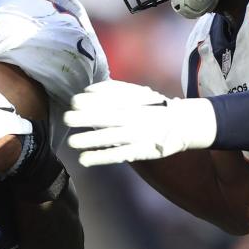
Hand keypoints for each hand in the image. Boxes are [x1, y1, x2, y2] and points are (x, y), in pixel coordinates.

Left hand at [64, 79, 216, 165]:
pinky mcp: (139, 151)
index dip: (90, 100)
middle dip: (86, 118)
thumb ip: (113, 89)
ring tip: (72, 141)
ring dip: (89, 140)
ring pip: (110, 138)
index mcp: (132, 101)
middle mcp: (133, 117)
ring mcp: (136, 135)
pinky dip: (101, 157)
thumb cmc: (151, 106)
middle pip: (107, 117)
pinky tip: (84, 159)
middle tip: (67, 118)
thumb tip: (88, 90)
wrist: (181, 123)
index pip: (109, 99)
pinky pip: (118, 155)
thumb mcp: (136, 91)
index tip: (74, 102)